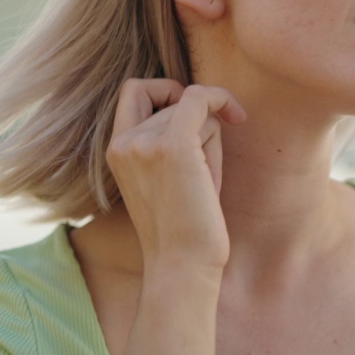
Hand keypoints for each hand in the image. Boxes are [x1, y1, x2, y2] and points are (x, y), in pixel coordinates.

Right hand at [105, 79, 245, 271]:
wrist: (182, 265)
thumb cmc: (183, 228)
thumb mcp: (164, 178)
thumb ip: (166, 139)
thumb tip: (201, 102)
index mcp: (115, 149)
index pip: (134, 91)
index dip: (167, 90)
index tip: (194, 113)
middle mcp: (124, 142)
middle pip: (173, 101)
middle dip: (198, 125)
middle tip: (206, 164)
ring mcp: (145, 142)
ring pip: (194, 109)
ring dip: (212, 139)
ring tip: (206, 182)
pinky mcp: (172, 146)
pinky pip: (201, 99)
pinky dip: (222, 99)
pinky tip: (238, 116)